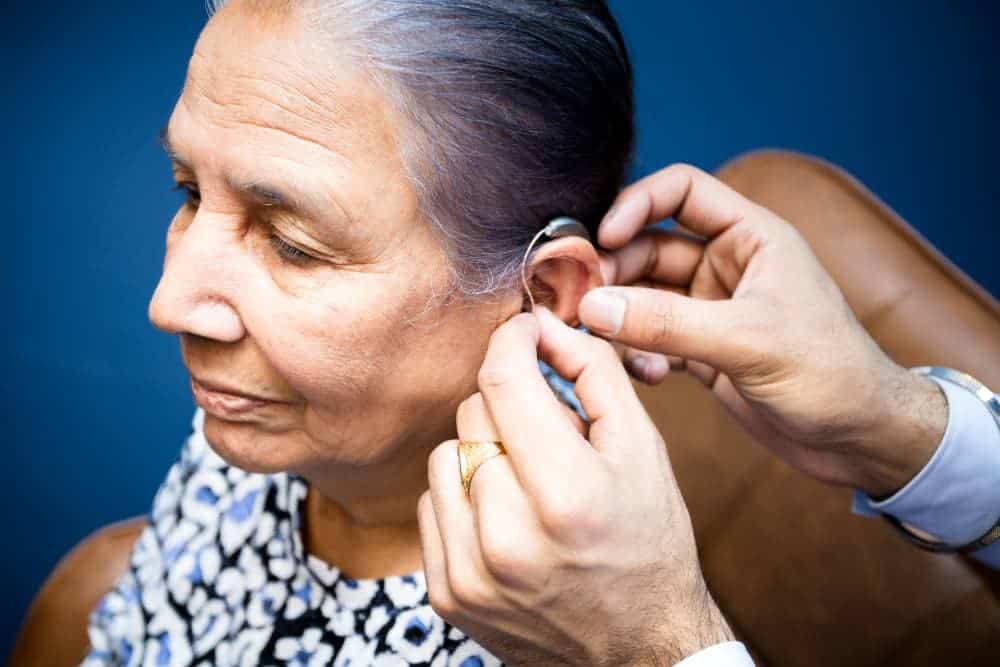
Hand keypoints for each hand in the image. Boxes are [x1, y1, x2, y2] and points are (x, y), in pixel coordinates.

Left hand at [418, 308, 733, 666]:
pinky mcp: (446, 594)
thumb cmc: (648, 543)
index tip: (524, 335)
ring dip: (482, 451)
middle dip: (510, 403)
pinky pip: (431, 503)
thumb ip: (593, 374)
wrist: (639, 649)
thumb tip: (543, 326)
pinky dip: (464, 496)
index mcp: (566, 496)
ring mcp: (470, 571)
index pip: (503, 381)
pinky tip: (505, 516)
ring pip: (446, 454)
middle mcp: (508, 538)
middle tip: (549, 433)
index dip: (512, 341)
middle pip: (474, 412)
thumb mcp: (642, 450)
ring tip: (527, 480)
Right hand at [579, 163, 946, 497]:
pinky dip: (638, 354)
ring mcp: (712, 310)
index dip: (636, 204)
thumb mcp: (747, 341)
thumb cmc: (831, 374)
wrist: (861, 439)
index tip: (601, 238)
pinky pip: (652, 340)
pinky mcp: (703, 352)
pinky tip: (646, 376)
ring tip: (596, 338)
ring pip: (644, 296)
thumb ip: (667, 324)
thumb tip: (594, 307)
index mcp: (752, 237)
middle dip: (612, 270)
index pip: (682, 190)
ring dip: (618, 316)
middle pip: (649, 247)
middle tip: (578, 300)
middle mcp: (728, 266)